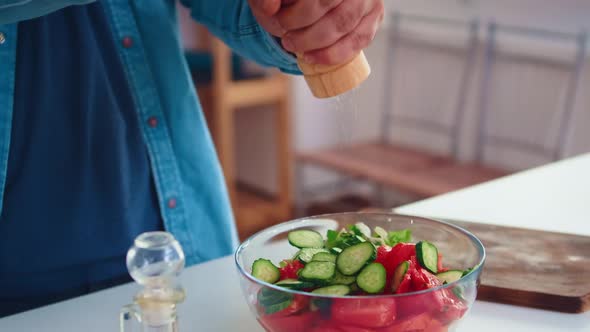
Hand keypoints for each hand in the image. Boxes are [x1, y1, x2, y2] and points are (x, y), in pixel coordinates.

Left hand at [249, 0, 383, 64]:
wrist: (316, 1)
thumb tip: (268, 8)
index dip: (299, 12)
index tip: (279, 22)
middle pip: (330, 6)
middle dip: (305, 30)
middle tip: (287, 40)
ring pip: (344, 24)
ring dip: (316, 43)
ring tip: (296, 47)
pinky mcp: (375, 16)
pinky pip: (358, 40)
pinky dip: (334, 54)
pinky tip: (313, 57)